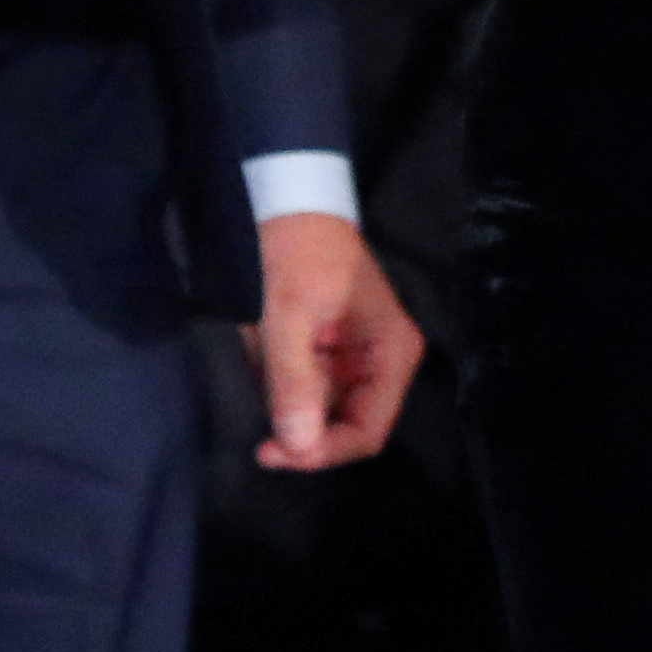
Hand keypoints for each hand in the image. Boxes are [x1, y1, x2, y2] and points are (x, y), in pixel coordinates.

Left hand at [245, 213, 422, 471]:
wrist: (282, 200)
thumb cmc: (294, 250)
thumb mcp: (289, 315)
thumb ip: (294, 382)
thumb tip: (299, 447)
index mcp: (392, 353)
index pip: (368, 431)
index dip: (323, 451)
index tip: (273, 452)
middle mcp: (380, 363)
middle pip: (345, 429)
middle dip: (303, 435)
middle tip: (259, 440)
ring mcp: (352, 360)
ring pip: (321, 415)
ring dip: (288, 410)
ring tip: (261, 381)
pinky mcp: (325, 354)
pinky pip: (304, 391)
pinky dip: (279, 389)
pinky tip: (262, 366)